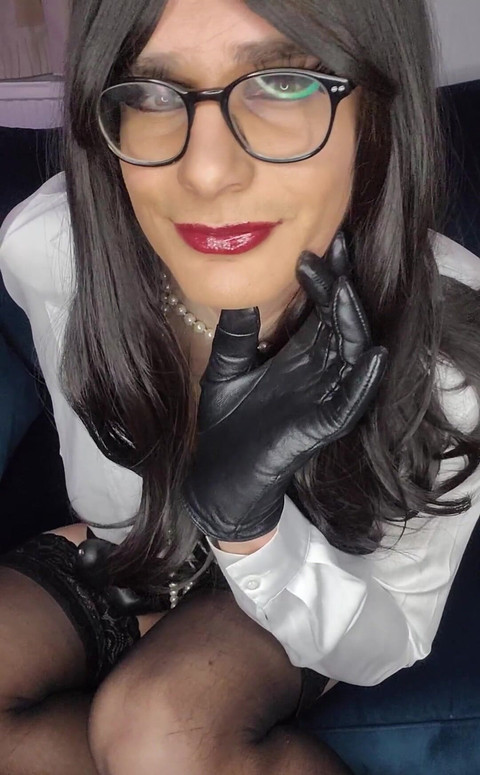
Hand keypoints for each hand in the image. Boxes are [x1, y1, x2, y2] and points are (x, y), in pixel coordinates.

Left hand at [179, 231, 387, 541]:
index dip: (325, 279)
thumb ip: (237, 333)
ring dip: (352, 323)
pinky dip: (364, 380)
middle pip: (342, 323)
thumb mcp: (226, 366)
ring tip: (343, 289)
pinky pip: (351, 402)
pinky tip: (371, 354)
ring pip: (352, 355)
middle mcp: (317, 372)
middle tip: (336, 249)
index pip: (322, 310)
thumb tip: (241, 289)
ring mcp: (323, 398)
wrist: (218, 470)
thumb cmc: (226, 420)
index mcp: (298, 355)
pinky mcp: (321, 426)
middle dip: (341, 288)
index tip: (318, 245)